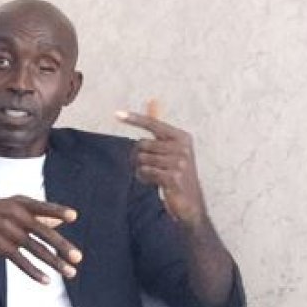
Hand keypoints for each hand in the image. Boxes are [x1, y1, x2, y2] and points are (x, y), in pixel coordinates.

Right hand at [0, 195, 82, 283]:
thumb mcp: (10, 207)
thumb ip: (35, 214)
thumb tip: (59, 222)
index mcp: (19, 202)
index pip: (42, 207)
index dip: (58, 211)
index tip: (74, 216)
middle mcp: (14, 215)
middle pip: (44, 233)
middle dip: (62, 247)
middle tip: (78, 258)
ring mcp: (6, 231)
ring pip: (36, 249)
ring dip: (54, 263)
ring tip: (69, 273)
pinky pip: (20, 261)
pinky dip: (34, 272)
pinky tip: (46, 280)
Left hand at [116, 99, 206, 224]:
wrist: (190, 203)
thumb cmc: (176, 175)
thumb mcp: (171, 151)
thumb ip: (160, 131)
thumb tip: (152, 103)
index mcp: (182, 137)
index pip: (153, 123)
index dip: (134, 119)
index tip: (116, 114)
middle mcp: (182, 147)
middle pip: (142, 144)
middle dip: (138, 157)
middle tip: (148, 167)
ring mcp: (179, 162)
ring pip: (141, 160)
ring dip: (142, 170)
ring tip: (154, 176)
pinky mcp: (173, 176)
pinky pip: (145, 172)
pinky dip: (144, 178)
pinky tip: (154, 183)